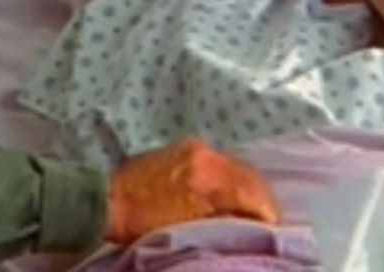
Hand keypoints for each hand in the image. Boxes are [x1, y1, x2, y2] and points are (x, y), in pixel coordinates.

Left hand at [106, 137, 278, 245]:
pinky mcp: (185, 148)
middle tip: (269, 224)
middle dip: (264, 201)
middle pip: (251, 177)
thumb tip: (251, 228)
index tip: (276, 234)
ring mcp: (195, 148)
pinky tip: (230, 195)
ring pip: (238, 167)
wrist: (107, 200)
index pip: (254, 194)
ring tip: (253, 212)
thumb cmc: (143, 224)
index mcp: (207, 178)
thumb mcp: (189, 230)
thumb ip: (224, 223)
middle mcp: (205, 155)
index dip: (269, 216)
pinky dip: (231, 178)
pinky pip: (220, 161)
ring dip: (249, 189)